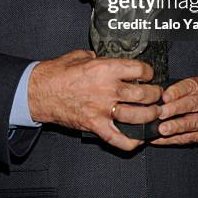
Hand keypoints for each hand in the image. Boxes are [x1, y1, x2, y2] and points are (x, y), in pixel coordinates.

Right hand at [28, 50, 161, 150]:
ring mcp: (102, 110)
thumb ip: (97, 58)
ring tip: (154, 113)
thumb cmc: (57, 73)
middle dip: (154, 95)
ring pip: (136, 116)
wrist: (40, 92)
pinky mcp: (95, 126)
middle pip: (143, 94)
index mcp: (105, 69)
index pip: (139, 69)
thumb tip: (106, 59)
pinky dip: (132, 141)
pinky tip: (139, 138)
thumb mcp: (80, 56)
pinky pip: (118, 139)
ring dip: (149, 116)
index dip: (148, 71)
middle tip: (157, 95)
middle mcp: (107, 89)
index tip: (148, 74)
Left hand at [151, 75, 197, 146]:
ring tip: (162, 129)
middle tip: (161, 112)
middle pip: (193, 104)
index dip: (177, 91)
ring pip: (193, 123)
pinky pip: (189, 137)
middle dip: (176, 108)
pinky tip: (160, 139)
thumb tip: (158, 93)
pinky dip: (173, 139)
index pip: (192, 86)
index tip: (165, 95)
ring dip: (176, 126)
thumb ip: (186, 88)